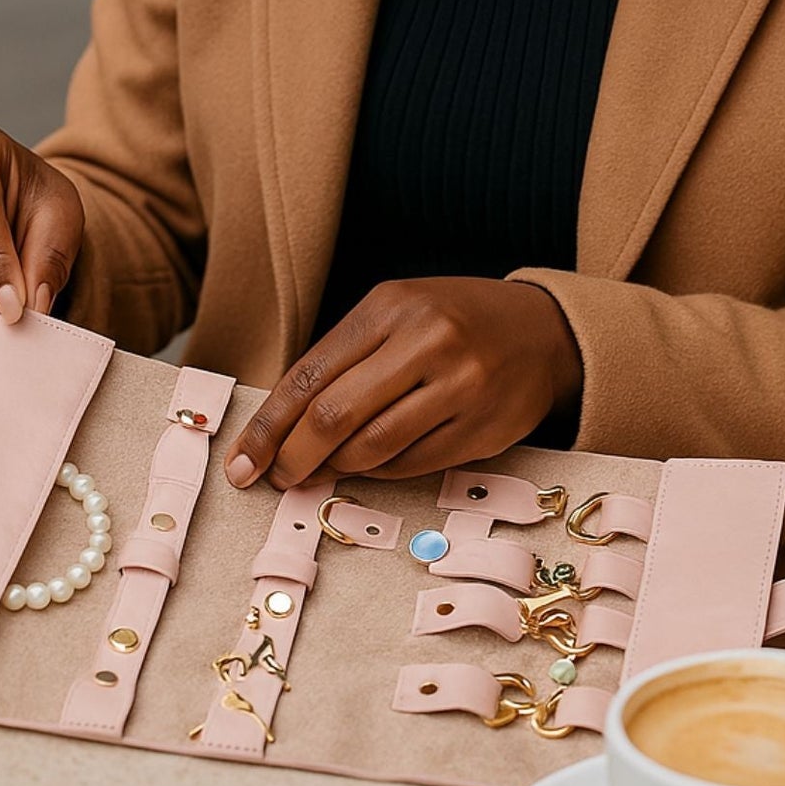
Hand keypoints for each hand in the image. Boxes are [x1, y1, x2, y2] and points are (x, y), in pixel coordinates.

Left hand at [224, 277, 583, 489]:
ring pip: (372, 447)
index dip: (268, 426)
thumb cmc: (452, 322)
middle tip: (277, 478)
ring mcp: (459, 385)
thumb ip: (344, 361)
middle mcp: (426, 340)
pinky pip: (412, 464)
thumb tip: (281, 428)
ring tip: (322, 471)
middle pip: (334, 415)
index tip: (242, 462)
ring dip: (336, 468)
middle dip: (293, 456)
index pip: (310, 374)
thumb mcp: (397, 314)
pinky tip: (371, 466)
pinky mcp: (482, 427)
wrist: (542, 330)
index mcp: (390, 306)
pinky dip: (381, 472)